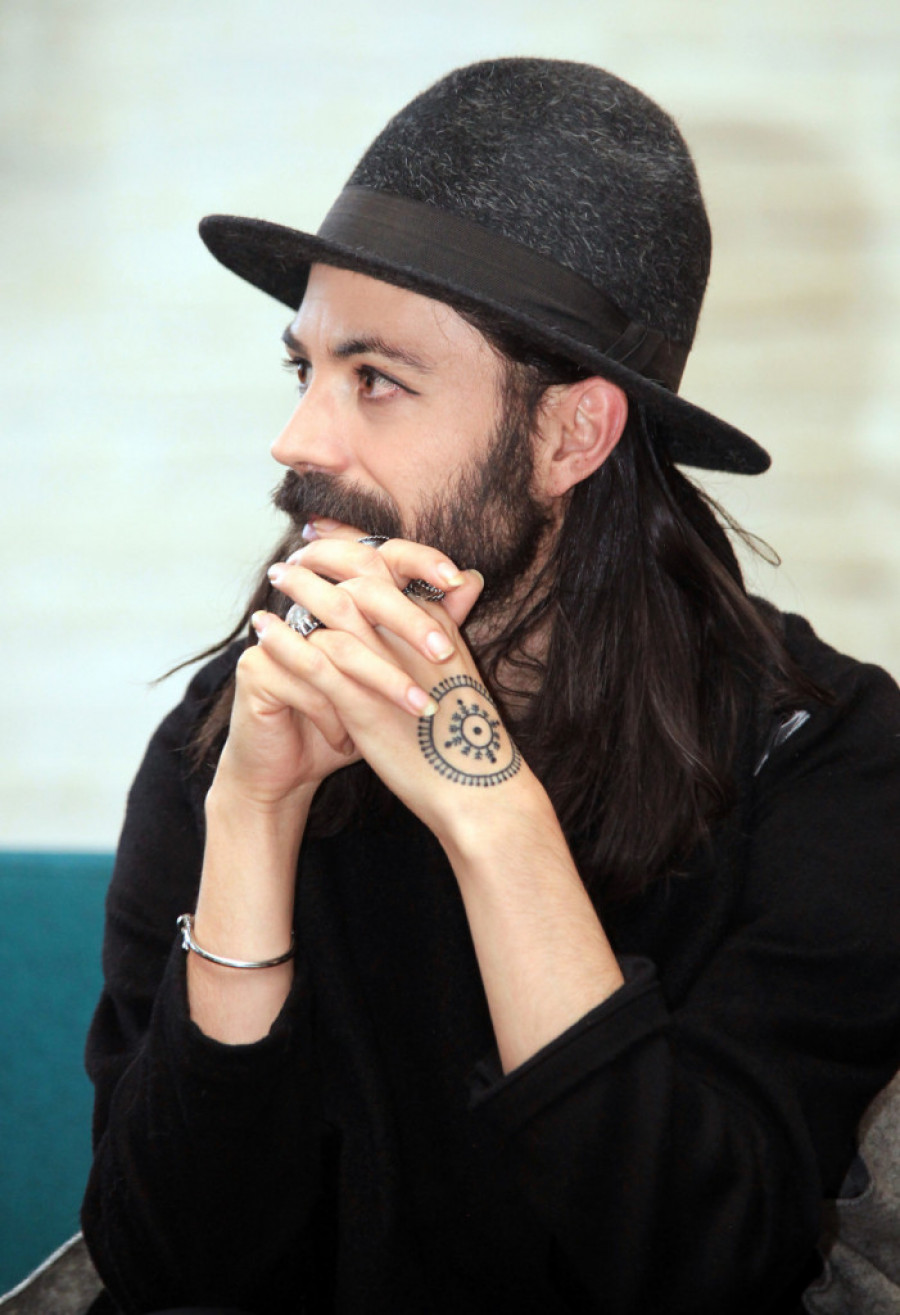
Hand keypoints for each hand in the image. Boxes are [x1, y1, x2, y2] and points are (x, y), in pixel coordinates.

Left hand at [249, 523, 523, 839]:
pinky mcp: (364, 701)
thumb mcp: (462, 666)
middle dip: (321, 558)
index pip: (391, 563)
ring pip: (337, 607)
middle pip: (362, 572)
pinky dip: (287, 641)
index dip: (351, 544)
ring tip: (273, 583)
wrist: (477, 786)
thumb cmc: (466, 733)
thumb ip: (449, 623)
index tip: (320, 538)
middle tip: (289, 559)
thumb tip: (469, 581)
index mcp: (438, 621)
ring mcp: (390, 664)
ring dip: (299, 591)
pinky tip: (263, 634)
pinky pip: (317, 659)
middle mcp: (415, 632)